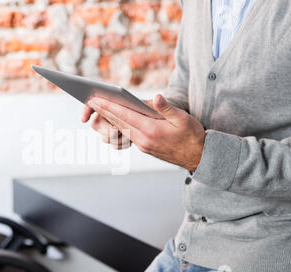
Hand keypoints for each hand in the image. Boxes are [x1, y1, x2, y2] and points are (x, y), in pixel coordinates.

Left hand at [85, 94, 206, 171]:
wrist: (199, 157)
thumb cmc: (193, 135)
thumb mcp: (183, 118)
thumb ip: (167, 108)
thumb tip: (155, 96)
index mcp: (151, 130)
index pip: (125, 115)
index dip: (109, 107)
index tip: (97, 100)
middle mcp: (144, 139)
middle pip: (119, 122)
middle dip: (104, 111)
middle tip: (91, 101)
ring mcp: (143, 145)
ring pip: (122, 129)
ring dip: (110, 119)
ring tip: (99, 109)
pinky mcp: (145, 148)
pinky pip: (128, 135)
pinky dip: (120, 126)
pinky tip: (115, 120)